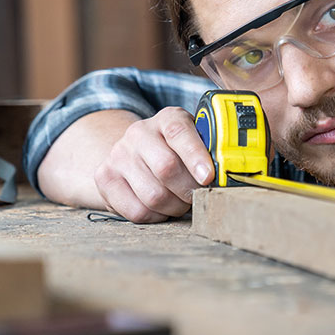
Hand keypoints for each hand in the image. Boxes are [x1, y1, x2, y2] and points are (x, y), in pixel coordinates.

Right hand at [94, 107, 214, 222]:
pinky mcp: (104, 178)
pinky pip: (137, 211)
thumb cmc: (178, 151)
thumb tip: (230, 171)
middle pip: (167, 169)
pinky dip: (157, 216)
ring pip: (153, 195)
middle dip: (190, 190)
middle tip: (199, 196)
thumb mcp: (197, 139)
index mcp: (168, 118)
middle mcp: (139, 133)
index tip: (209, 177)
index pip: (180, 132)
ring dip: (175, 207)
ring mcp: (118, 155)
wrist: (135, 154)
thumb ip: (212, 149)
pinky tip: (163, 208)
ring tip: (182, 203)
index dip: (196, 156)